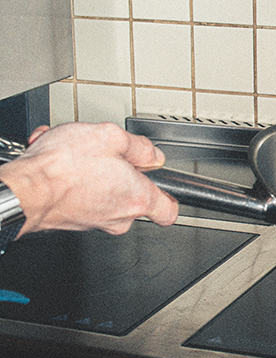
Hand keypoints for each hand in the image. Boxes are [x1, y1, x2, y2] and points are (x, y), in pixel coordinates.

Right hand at [1, 122, 178, 235]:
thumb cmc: (63, 168)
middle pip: (131, 193)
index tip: (165, 185)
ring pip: (103, 190)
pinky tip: (59, 159)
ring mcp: (94, 221)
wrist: (24, 190)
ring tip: (74, 152)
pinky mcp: (73, 220)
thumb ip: (139, 147)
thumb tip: (152, 154)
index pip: (169, 211)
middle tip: (104, 153)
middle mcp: (118, 217)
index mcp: (137, 198)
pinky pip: (80, 193)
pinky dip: (71, 176)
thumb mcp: (110, 137)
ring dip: (90, 169)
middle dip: (119, 169)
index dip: (169, 195)